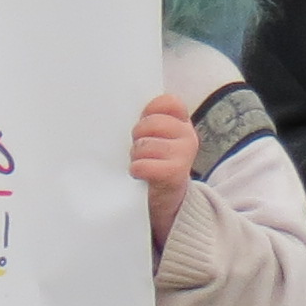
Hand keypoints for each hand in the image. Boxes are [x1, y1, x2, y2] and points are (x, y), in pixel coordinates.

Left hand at [131, 94, 195, 248]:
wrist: (167, 204)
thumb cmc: (153, 166)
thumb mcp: (153, 140)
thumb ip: (148, 123)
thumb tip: (117, 106)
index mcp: (182, 124)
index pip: (169, 102)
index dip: (150, 111)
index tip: (143, 123)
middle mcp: (187, 136)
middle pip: (151, 123)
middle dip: (138, 136)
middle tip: (139, 148)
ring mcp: (184, 154)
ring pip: (145, 144)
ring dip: (136, 156)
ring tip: (140, 163)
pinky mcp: (175, 173)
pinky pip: (144, 165)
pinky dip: (137, 170)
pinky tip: (139, 175)